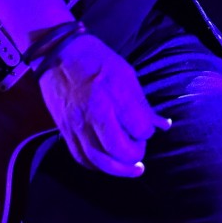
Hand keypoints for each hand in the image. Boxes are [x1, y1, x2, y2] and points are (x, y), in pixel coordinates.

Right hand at [38, 33, 169, 177]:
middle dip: (135, 154)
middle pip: (120, 151)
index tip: (145, 127)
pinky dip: (97, 166)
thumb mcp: (127, 74)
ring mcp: (78, 123)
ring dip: (119, 169)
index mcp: (115, 93)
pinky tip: (108, 163)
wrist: (58, 53)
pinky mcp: (64, 129)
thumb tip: (163, 125)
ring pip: (100, 161)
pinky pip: (82, 157)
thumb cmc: (97, 59)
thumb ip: (143, 104)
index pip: (141, 129)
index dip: (147, 132)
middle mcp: (96, 111)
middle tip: (138, 147)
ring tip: (132, 168)